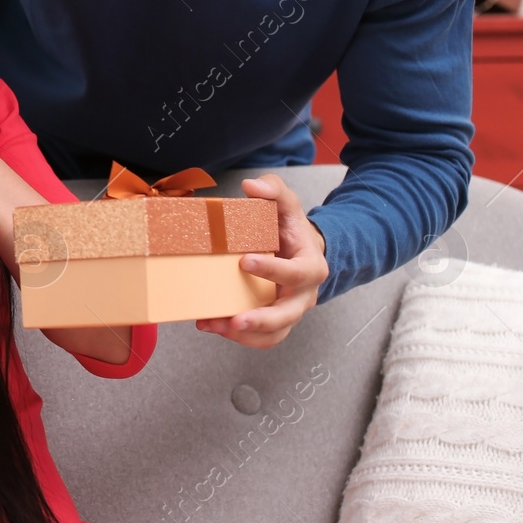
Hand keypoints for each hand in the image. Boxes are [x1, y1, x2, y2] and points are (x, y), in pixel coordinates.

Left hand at [195, 173, 328, 348]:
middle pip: (288, 314)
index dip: (273, 270)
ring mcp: (289, 310)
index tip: (245, 262)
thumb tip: (251, 185)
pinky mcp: (274, 319)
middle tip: (236, 320)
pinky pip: (261, 337)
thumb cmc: (291, 228)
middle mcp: (303, 294)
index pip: (297, 272)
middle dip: (262, 320)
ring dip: (245, 335)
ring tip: (213, 325)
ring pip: (275, 333)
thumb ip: (273, 190)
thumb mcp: (286, 204)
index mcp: (310, 266)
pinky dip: (238, 336)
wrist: (300, 250)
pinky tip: (211, 324)